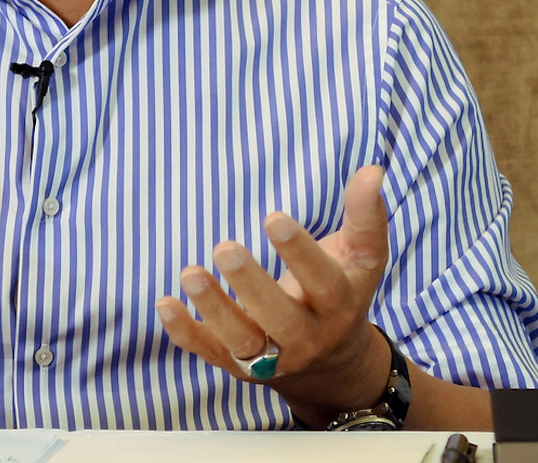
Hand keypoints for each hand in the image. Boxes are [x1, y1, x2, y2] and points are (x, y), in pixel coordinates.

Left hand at [156, 165, 391, 425]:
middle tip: (225, 247)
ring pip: (242, 341)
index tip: (273, 217)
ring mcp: (271, 357)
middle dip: (251, 285)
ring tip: (190, 273)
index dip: (299, 253)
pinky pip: (210, 352)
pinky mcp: (238, 365)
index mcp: (337, 306)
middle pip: (279, 318)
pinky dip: (185, 333)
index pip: (322, 283)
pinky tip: (165, 303)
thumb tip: (372, 169)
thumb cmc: (343, 293)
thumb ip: (365, 215)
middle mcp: (305, 337)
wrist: (334, 368)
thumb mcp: (362, 258)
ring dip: (214, 309)